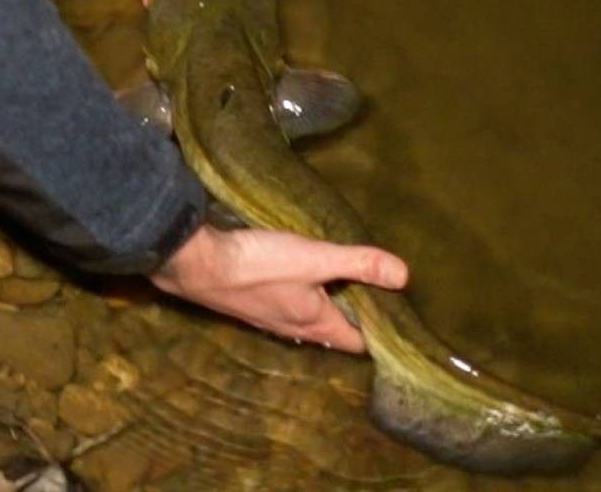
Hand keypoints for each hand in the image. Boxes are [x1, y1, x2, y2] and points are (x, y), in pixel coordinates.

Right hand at [150, 224, 409, 352]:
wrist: (196, 265)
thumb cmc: (258, 266)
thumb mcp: (314, 259)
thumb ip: (358, 264)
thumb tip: (404, 276)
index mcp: (316, 324)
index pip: (358, 341)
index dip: (380, 331)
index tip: (397, 313)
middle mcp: (294, 328)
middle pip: (334, 331)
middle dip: (354, 315)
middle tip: (374, 291)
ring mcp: (269, 318)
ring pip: (308, 320)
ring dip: (326, 305)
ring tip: (341, 282)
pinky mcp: (250, 304)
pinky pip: (285, 307)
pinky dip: (300, 296)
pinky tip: (296, 277)